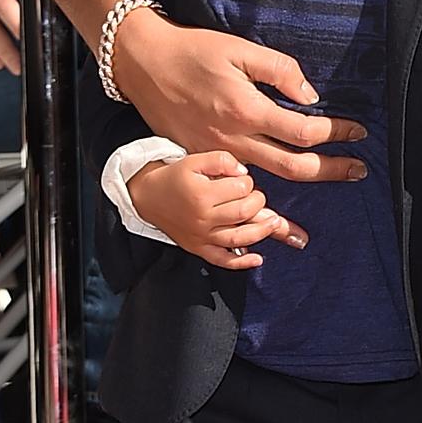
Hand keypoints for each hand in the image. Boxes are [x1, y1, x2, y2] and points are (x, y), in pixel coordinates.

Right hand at [112, 7, 365, 183]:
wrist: (142, 64)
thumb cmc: (193, 51)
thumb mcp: (240, 50)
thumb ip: (280, 71)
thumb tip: (310, 97)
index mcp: (247, 110)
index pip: (305, 132)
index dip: (337, 133)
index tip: (359, 131)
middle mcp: (233, 140)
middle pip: (294, 168)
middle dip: (331, 171)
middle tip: (360, 170)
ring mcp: (215, 155)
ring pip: (266, 185)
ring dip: (299, 191)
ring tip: (325, 188)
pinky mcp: (200, 160)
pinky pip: (236, 188)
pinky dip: (260, 201)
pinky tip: (276, 209)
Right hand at [129, 150, 304, 268]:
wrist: (147, 196)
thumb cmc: (174, 177)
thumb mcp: (195, 159)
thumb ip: (222, 160)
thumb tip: (244, 173)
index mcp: (202, 194)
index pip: (242, 188)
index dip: (248, 182)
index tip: (242, 179)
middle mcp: (203, 218)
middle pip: (244, 212)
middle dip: (257, 202)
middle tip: (255, 196)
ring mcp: (201, 236)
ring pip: (239, 238)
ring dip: (261, 231)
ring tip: (274, 223)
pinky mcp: (198, 248)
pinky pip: (222, 260)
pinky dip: (241, 263)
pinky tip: (258, 259)